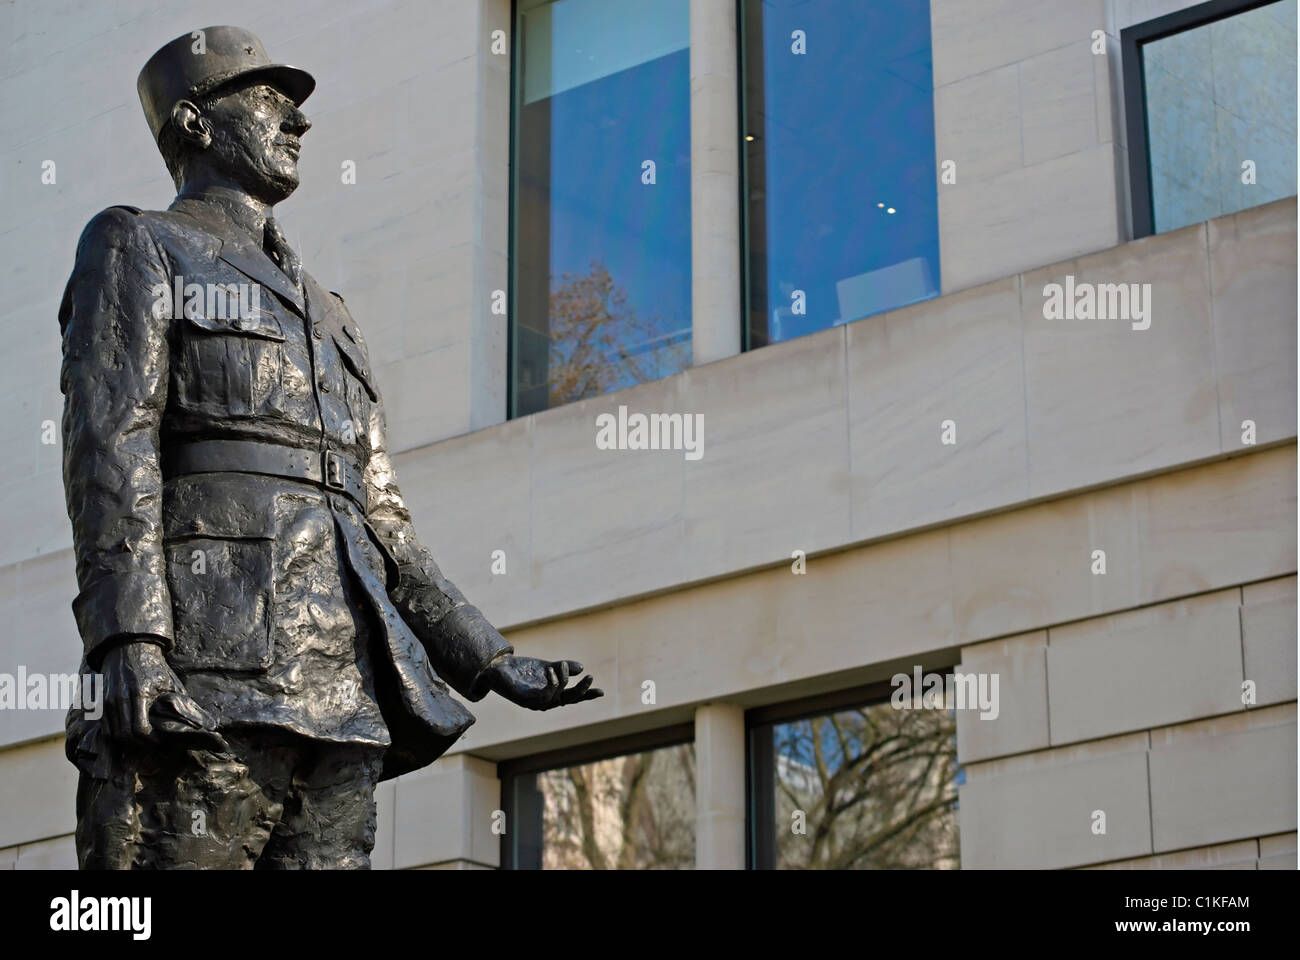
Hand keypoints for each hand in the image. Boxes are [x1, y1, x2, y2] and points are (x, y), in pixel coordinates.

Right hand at [100, 639, 227, 751]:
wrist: (129, 648)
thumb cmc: (153, 667)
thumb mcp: (169, 683)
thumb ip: (178, 703)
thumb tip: (197, 723)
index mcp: (139, 694)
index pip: (140, 729)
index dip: (150, 740)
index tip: (159, 740)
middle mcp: (120, 698)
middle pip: (125, 735)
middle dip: (139, 744)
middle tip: (151, 743)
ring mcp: (108, 701)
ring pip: (113, 734)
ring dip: (127, 741)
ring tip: (142, 739)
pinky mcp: (101, 702)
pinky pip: (105, 727)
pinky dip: (116, 734)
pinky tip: (129, 731)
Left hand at [487, 656, 602, 710]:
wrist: (498, 668)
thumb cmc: (522, 669)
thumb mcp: (547, 666)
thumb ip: (563, 668)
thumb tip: (580, 667)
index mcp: (552, 694)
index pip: (573, 696)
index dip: (587, 695)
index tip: (602, 692)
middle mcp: (546, 702)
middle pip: (569, 700)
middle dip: (581, 691)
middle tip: (590, 678)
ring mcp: (536, 703)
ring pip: (558, 697)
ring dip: (562, 680)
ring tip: (560, 665)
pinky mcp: (526, 700)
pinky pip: (544, 696)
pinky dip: (551, 684)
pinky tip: (551, 671)